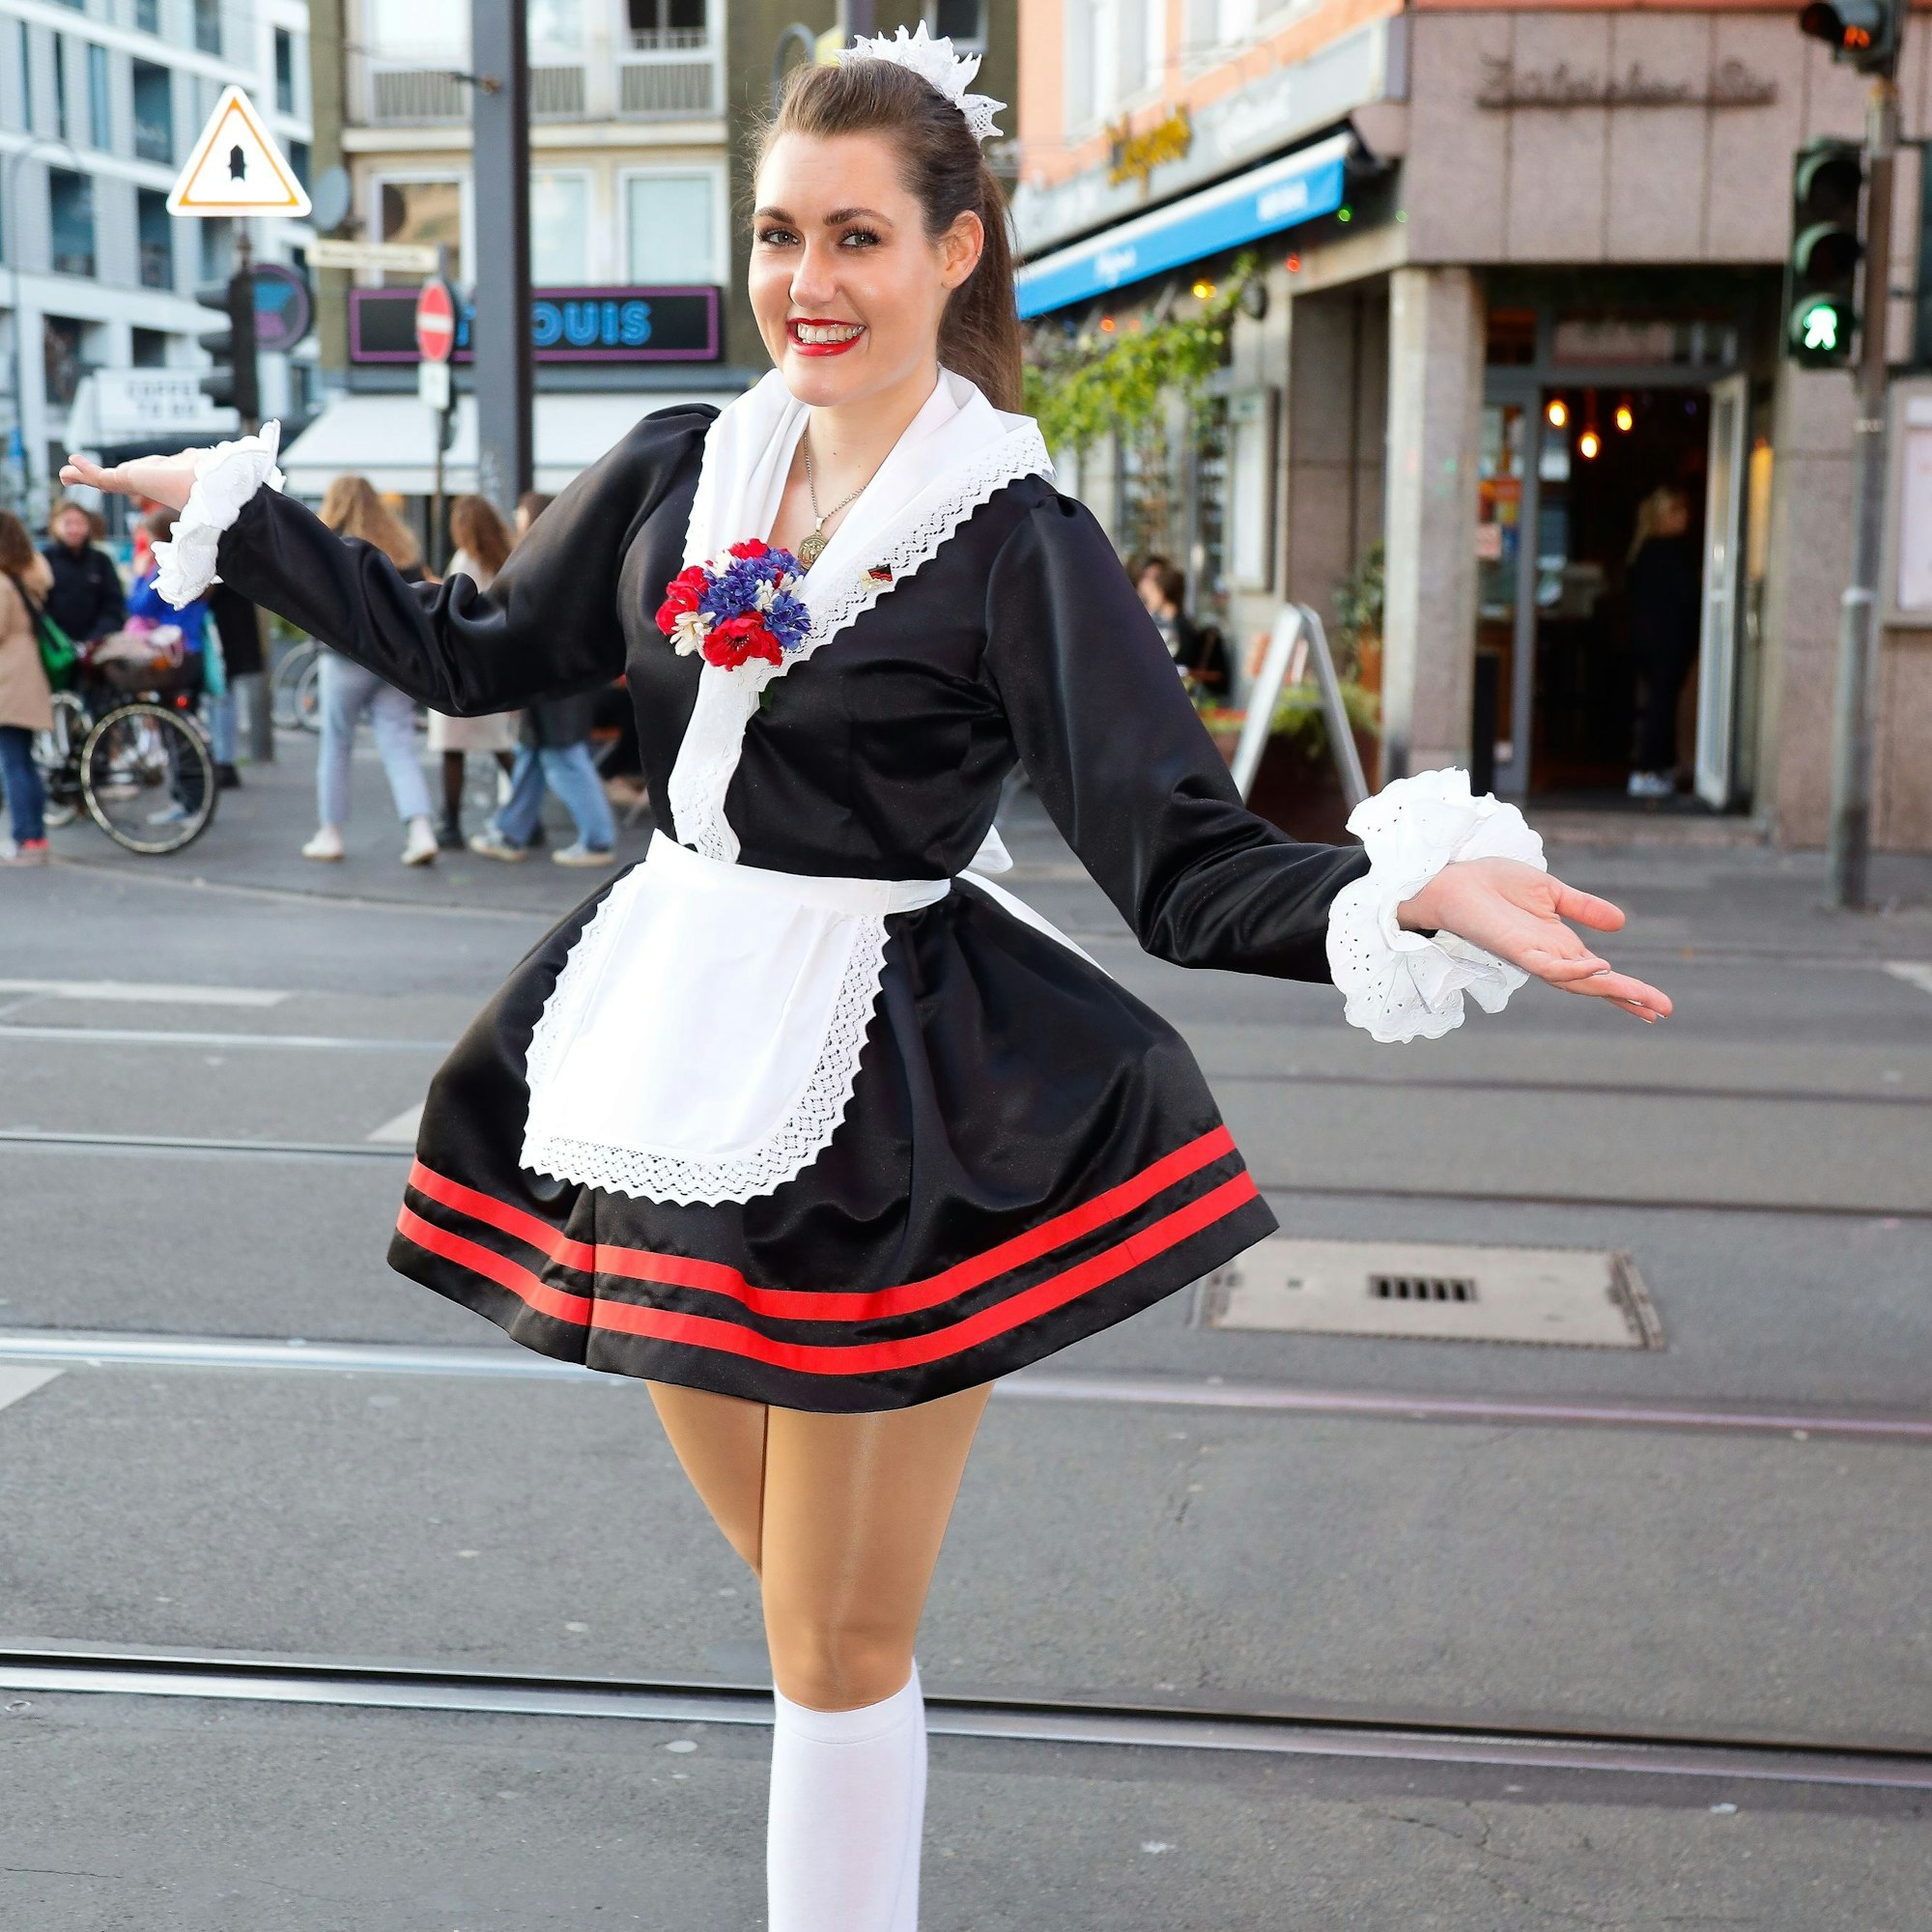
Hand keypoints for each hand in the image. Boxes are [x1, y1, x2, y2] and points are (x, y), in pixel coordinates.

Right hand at [59, 450, 198, 511]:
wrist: (205, 487)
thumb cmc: (206, 477)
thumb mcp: (190, 461)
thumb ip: (189, 458)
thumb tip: (192, 455)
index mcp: (157, 478)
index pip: (133, 476)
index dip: (119, 474)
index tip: (107, 475)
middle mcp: (144, 482)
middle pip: (113, 481)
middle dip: (93, 477)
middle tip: (73, 475)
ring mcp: (133, 483)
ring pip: (102, 481)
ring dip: (82, 476)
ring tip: (65, 474)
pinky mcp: (126, 481)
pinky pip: (100, 478)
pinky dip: (83, 472)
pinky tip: (67, 471)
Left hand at [1397, 857, 1671, 1023]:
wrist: (1455, 878)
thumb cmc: (1495, 883)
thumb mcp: (1550, 891)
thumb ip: (1583, 907)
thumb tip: (1621, 923)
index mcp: (1559, 945)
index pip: (1600, 974)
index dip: (1627, 988)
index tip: (1659, 1004)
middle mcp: (1549, 956)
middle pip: (1595, 985)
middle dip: (1629, 997)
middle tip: (1663, 1011)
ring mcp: (1533, 956)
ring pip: (1577, 982)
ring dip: (1610, 990)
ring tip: (1643, 999)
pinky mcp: (1515, 950)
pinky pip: (1546, 967)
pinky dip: (1571, 971)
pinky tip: (1596, 968)